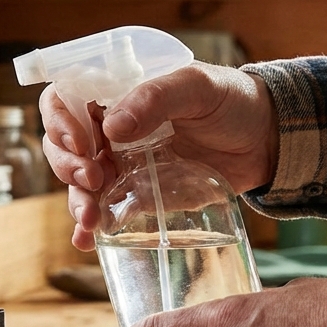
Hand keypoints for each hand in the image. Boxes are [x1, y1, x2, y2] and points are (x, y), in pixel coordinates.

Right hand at [40, 64, 279, 250]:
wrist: (264, 140)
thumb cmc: (231, 100)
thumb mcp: (197, 87)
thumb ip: (156, 99)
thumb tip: (112, 127)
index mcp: (115, 93)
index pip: (64, 99)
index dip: (61, 120)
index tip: (82, 142)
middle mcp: (109, 129)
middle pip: (62, 145)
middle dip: (67, 164)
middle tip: (94, 176)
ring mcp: (120, 164)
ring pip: (77, 182)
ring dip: (76, 199)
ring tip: (90, 217)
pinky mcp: (137, 195)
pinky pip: (103, 210)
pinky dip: (89, 226)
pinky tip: (86, 239)